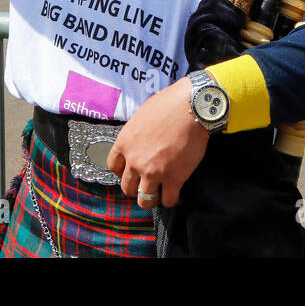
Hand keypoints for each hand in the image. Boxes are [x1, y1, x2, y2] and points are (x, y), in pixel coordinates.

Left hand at [107, 75, 208, 209]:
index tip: (132, 172)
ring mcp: (153, 172)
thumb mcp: (142, 116)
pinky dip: (172, 199)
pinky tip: (177, 194)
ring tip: (160, 194)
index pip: (113, 167)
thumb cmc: (169, 105)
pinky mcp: (173, 178)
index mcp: (124, 143)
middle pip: (127, 188)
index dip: (123, 172)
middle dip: (136, 188)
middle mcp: (135, 161)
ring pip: (144, 201)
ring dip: (152, 198)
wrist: (191, 106)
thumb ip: (136, 134)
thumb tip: (141, 140)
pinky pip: (168, 200)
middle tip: (147, 184)